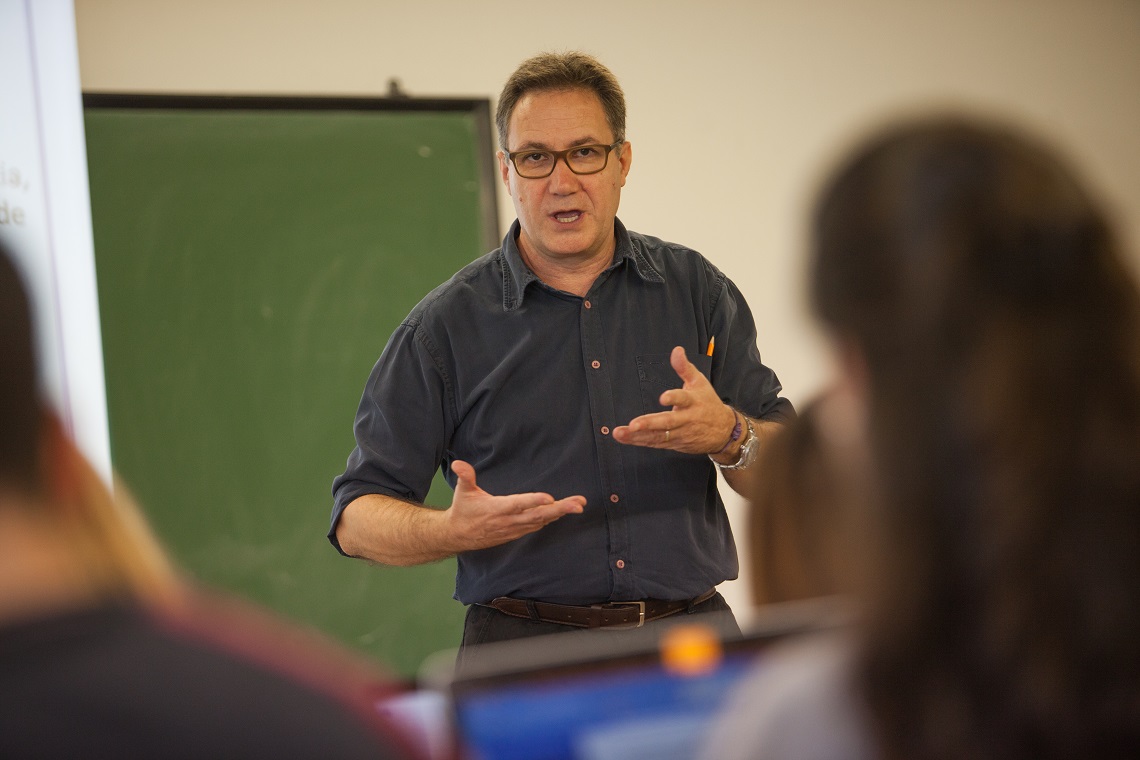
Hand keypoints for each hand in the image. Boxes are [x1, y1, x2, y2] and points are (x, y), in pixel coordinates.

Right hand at [443, 460, 585, 550]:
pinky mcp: (516, 533)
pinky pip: (537, 526)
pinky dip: (551, 519)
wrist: (459, 535)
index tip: (550, 498)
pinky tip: (563, 512)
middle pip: (538, 515)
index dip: (534, 501)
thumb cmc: (463, 510)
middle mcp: (508, 520)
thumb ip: (465, 476)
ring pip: (541, 521)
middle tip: (578, 504)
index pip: (518, 504)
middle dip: (560, 509)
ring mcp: (514, 528)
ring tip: (578, 505)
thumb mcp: (462, 492)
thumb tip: (459, 463)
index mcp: (497, 508)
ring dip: (560, 513)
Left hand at [612, 345, 736, 454]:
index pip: (683, 399)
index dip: (674, 398)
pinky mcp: (675, 443)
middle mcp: (686, 419)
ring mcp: (680, 433)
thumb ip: (684, 367)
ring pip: (658, 436)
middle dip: (650, 424)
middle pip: (668, 422)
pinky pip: (656, 443)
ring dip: (638, 436)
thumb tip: (676, 350)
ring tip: (621, 433)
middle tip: (633, 424)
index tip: (663, 397)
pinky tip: (626, 438)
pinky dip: (640, 442)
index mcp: (692, 401)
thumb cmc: (708, 403)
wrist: (724, 431)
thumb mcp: (699, 382)